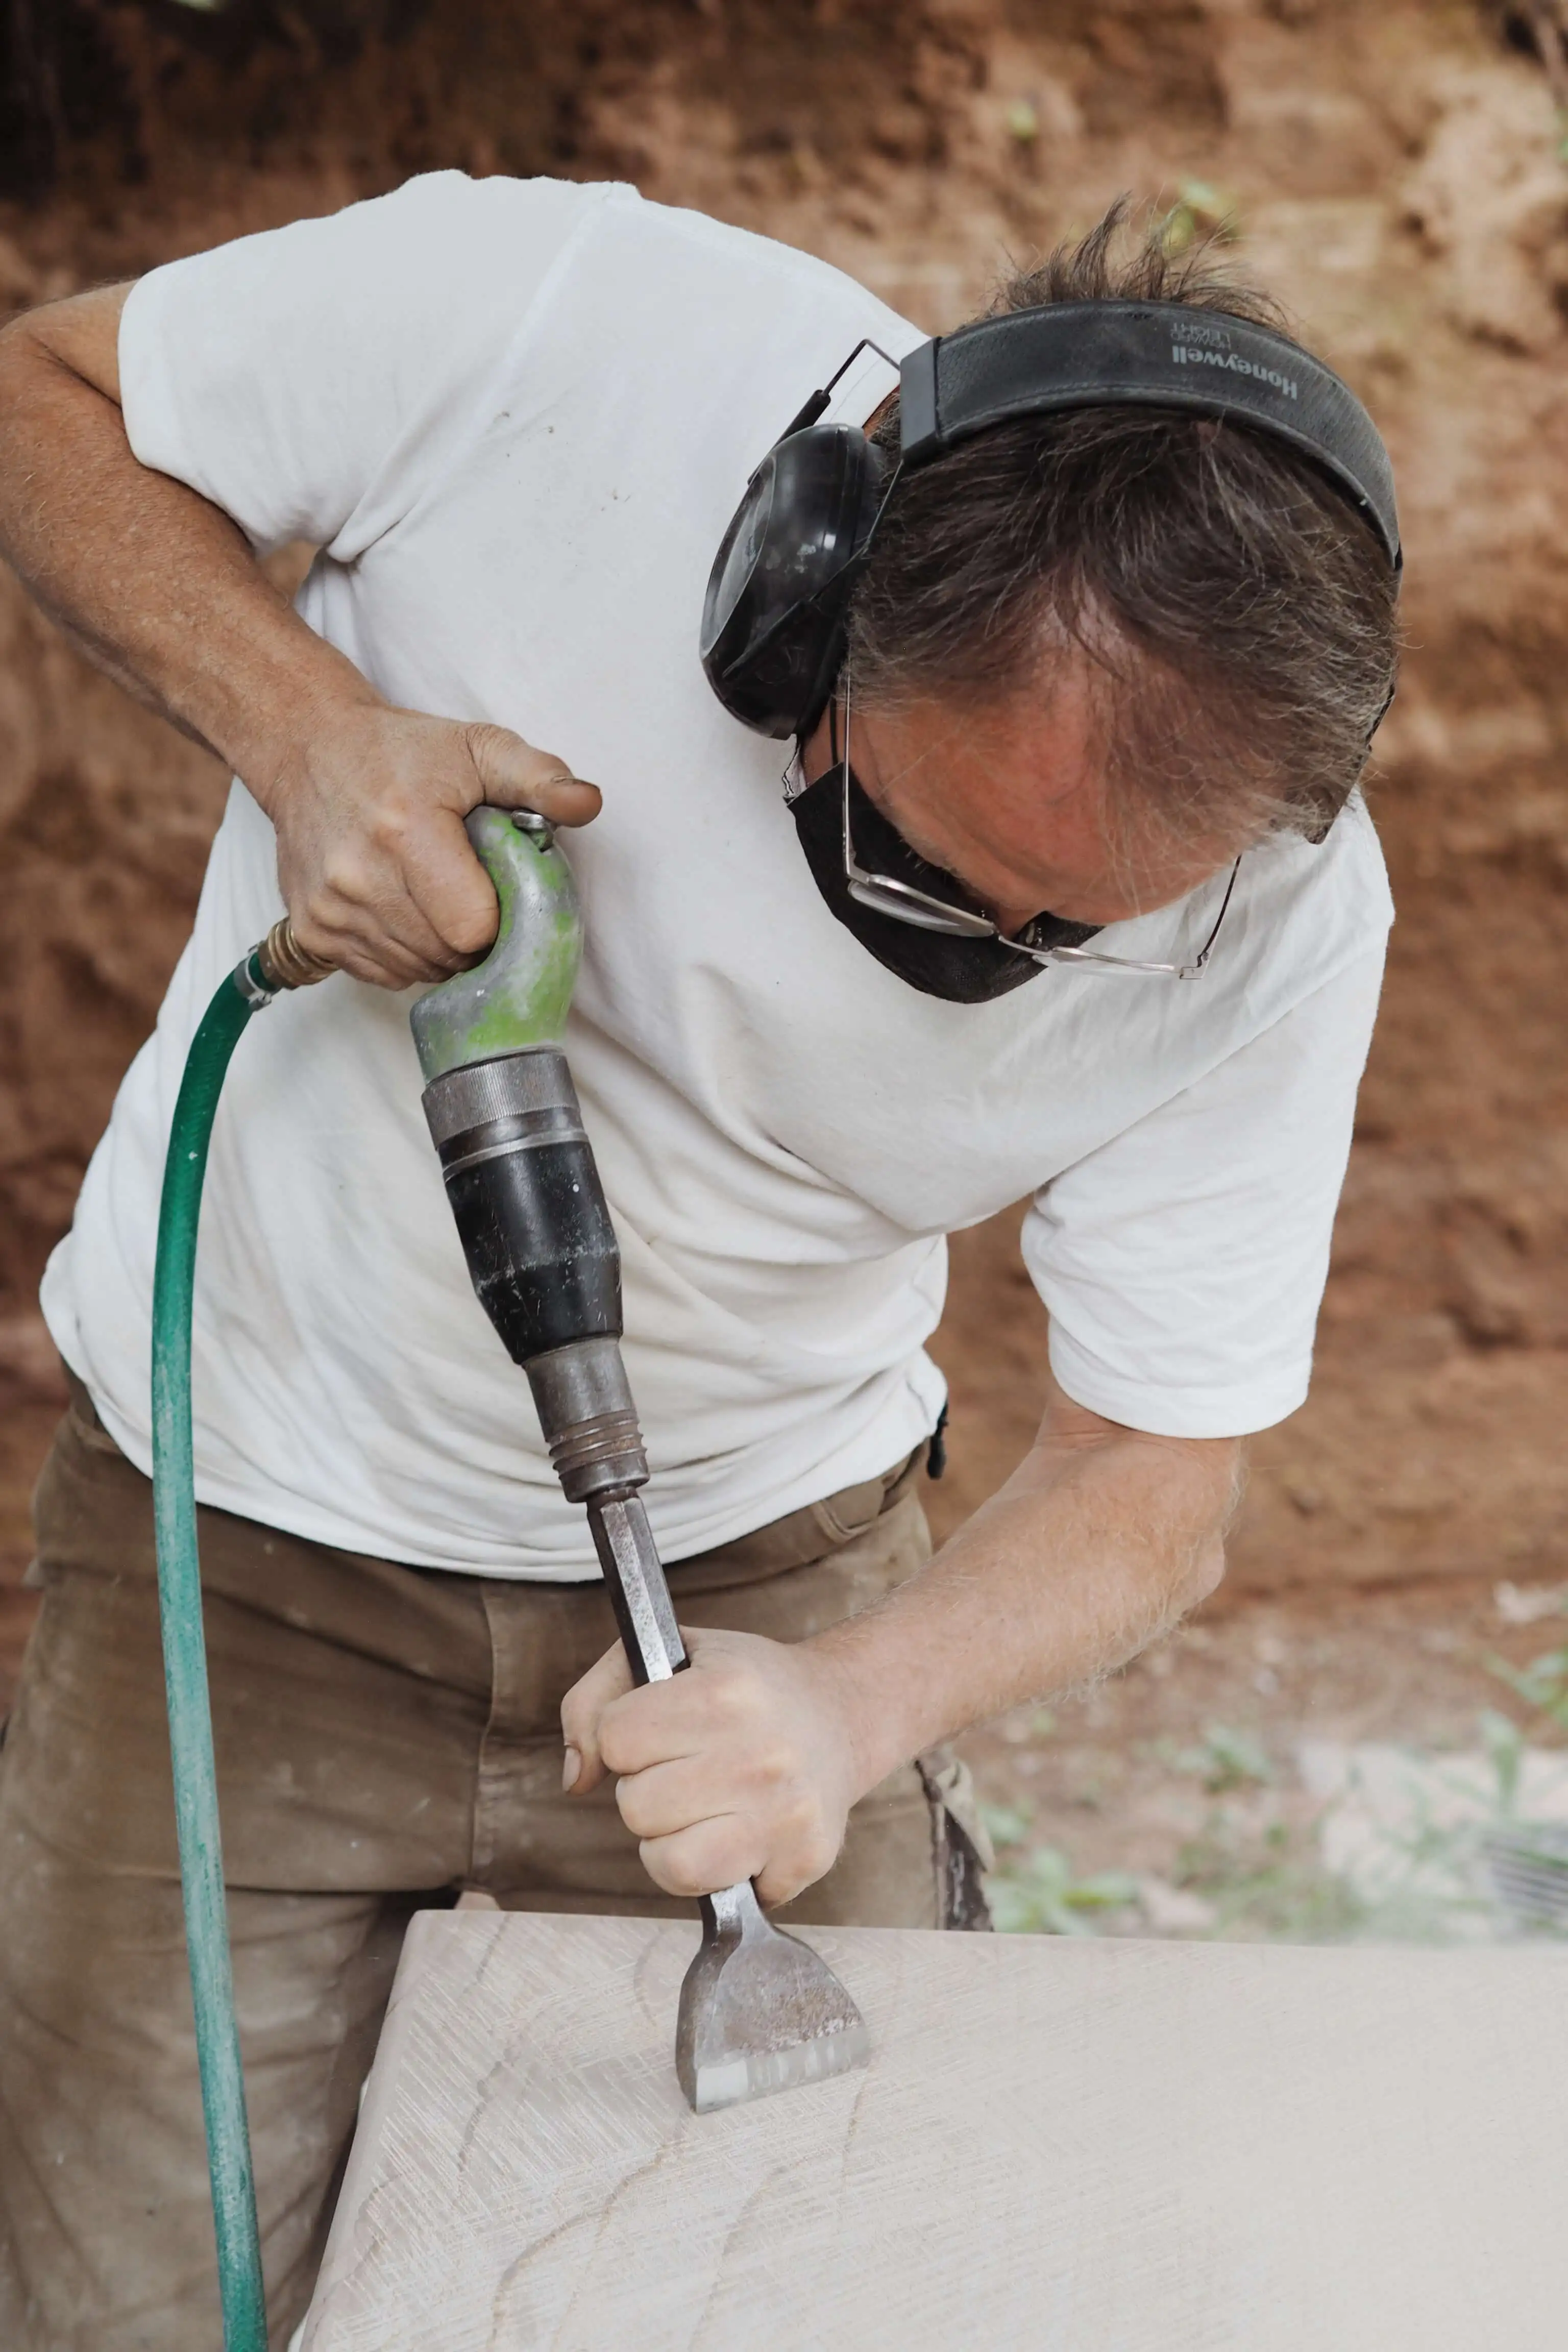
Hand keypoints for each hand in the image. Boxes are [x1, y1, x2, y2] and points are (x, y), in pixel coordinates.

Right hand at [257, 696, 601, 987]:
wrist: (309, 748)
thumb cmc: (401, 752)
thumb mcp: (478, 747)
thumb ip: (538, 777)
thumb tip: (587, 803)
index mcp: (406, 830)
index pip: (475, 927)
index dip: (497, 916)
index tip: (494, 886)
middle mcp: (359, 877)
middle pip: (446, 955)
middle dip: (470, 933)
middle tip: (462, 886)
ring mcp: (329, 910)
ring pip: (415, 971)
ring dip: (436, 946)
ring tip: (428, 891)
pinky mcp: (311, 931)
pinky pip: (380, 973)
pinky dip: (400, 952)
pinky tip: (397, 905)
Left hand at [560, 1628, 864, 1907]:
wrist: (843, 1713)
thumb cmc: (742, 1685)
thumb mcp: (667, 1654)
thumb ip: (594, 1702)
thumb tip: (577, 1780)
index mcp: (723, 1691)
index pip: (615, 1739)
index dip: (626, 1737)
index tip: (659, 1728)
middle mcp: (760, 1754)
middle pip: (635, 1807)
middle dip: (648, 1789)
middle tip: (687, 1768)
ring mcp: (786, 1813)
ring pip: (670, 1864)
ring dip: (671, 1842)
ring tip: (704, 1808)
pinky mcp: (805, 1859)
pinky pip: (718, 1895)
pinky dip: (717, 1874)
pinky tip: (741, 1833)